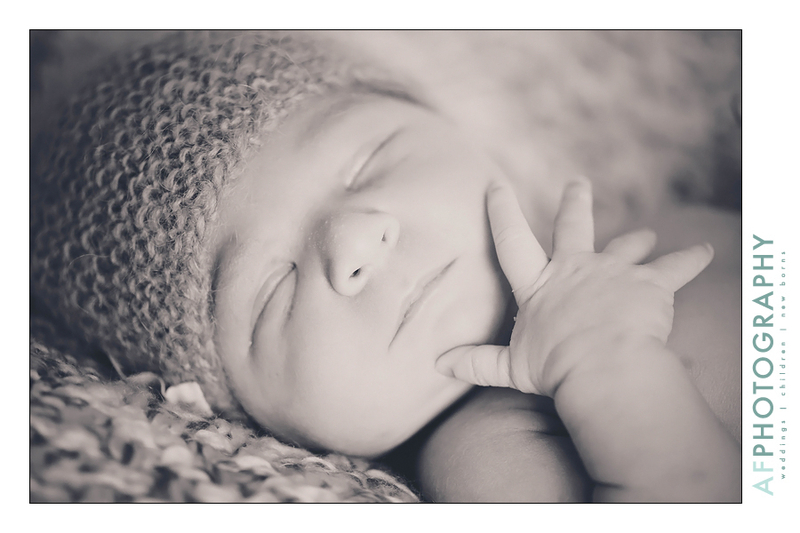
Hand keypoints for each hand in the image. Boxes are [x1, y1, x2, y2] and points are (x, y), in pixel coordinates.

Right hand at [436, 178, 713, 396]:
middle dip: (573, 203)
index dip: (502, 210)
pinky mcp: (650, 283)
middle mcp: (576, 269)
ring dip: (636, 240)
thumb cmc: (556, 368)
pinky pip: (676, 267)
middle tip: (577, 183)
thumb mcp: (511, 367)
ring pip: (627, 246)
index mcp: (540, 285)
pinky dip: (692, 259)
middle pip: (572, 227)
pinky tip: (707, 250)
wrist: (604, 367)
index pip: (512, 240)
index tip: (496, 184)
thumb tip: (438, 363)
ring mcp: (614, 272)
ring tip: (647, 234)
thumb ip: (476, 362)